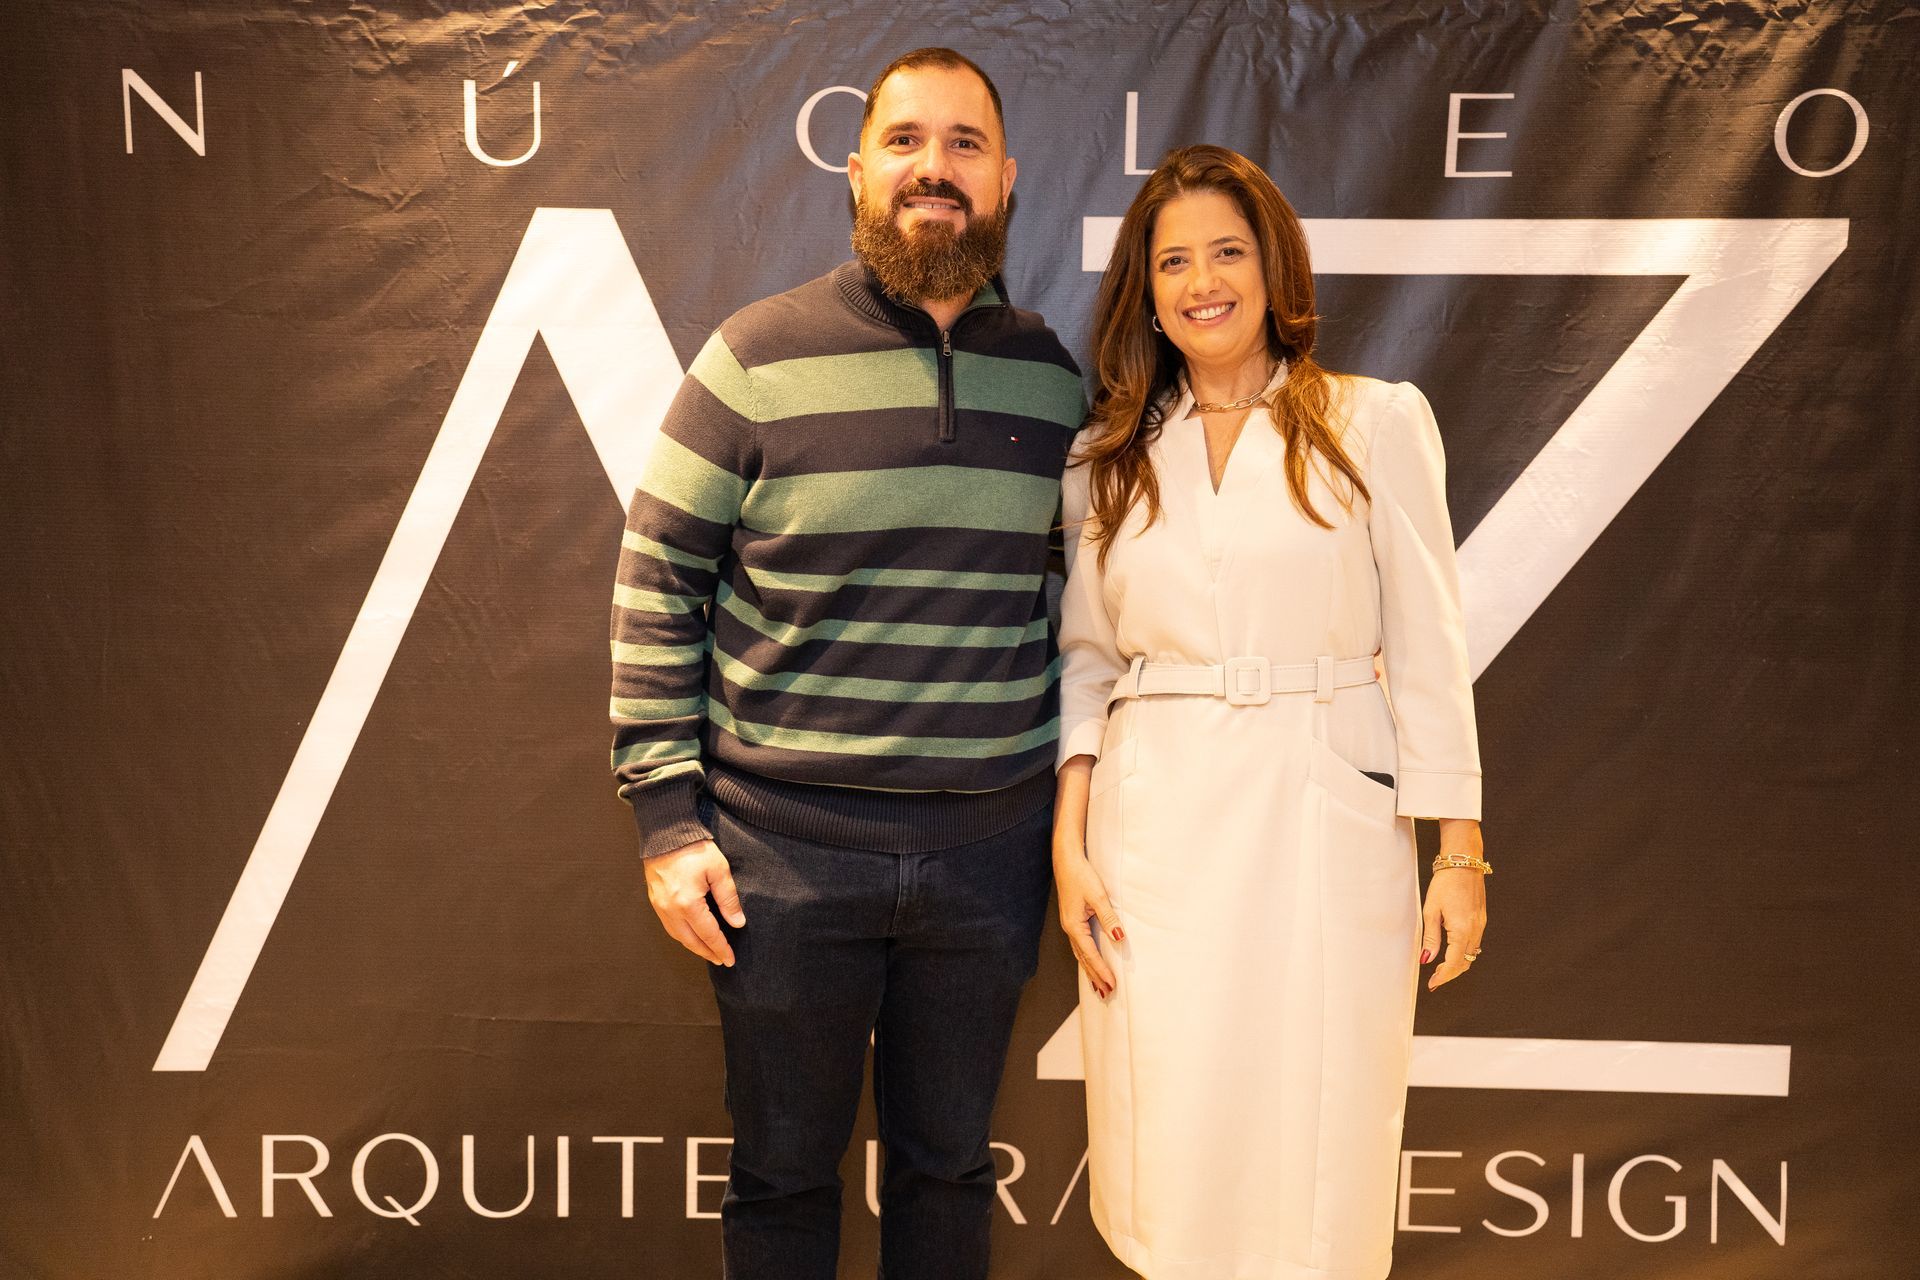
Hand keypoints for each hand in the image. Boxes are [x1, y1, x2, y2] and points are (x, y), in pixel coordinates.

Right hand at [644, 838, 744, 966]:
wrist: (666, 833)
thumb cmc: (694, 849)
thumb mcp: (719, 870)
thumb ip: (729, 899)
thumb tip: (737, 922)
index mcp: (688, 904)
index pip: (708, 935)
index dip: (721, 948)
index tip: (730, 959)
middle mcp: (671, 910)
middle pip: (691, 941)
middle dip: (707, 953)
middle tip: (721, 960)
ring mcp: (660, 906)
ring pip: (678, 936)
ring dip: (694, 946)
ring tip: (708, 951)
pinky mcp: (655, 900)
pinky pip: (669, 926)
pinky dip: (682, 936)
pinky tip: (691, 935)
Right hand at [1054, 846, 1121, 998]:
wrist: (1066, 860)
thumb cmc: (1081, 876)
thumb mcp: (1098, 896)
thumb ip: (1109, 919)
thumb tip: (1119, 939)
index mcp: (1074, 926)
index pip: (1090, 955)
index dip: (1101, 971)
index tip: (1112, 985)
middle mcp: (1070, 929)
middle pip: (1083, 959)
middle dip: (1095, 977)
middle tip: (1107, 995)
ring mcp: (1070, 925)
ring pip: (1080, 954)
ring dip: (1090, 970)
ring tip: (1098, 987)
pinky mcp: (1072, 919)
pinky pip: (1080, 945)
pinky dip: (1086, 958)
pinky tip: (1090, 962)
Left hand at [1421, 818, 1486, 990]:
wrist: (1464, 863)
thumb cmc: (1445, 884)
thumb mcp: (1431, 910)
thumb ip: (1431, 937)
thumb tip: (1426, 959)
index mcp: (1462, 930)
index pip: (1454, 962)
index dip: (1443, 976)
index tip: (1432, 984)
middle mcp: (1475, 930)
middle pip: (1466, 962)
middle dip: (1451, 974)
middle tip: (1435, 980)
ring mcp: (1481, 924)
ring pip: (1472, 954)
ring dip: (1458, 964)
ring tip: (1442, 969)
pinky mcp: (1482, 919)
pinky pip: (1475, 942)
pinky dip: (1465, 952)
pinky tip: (1453, 951)